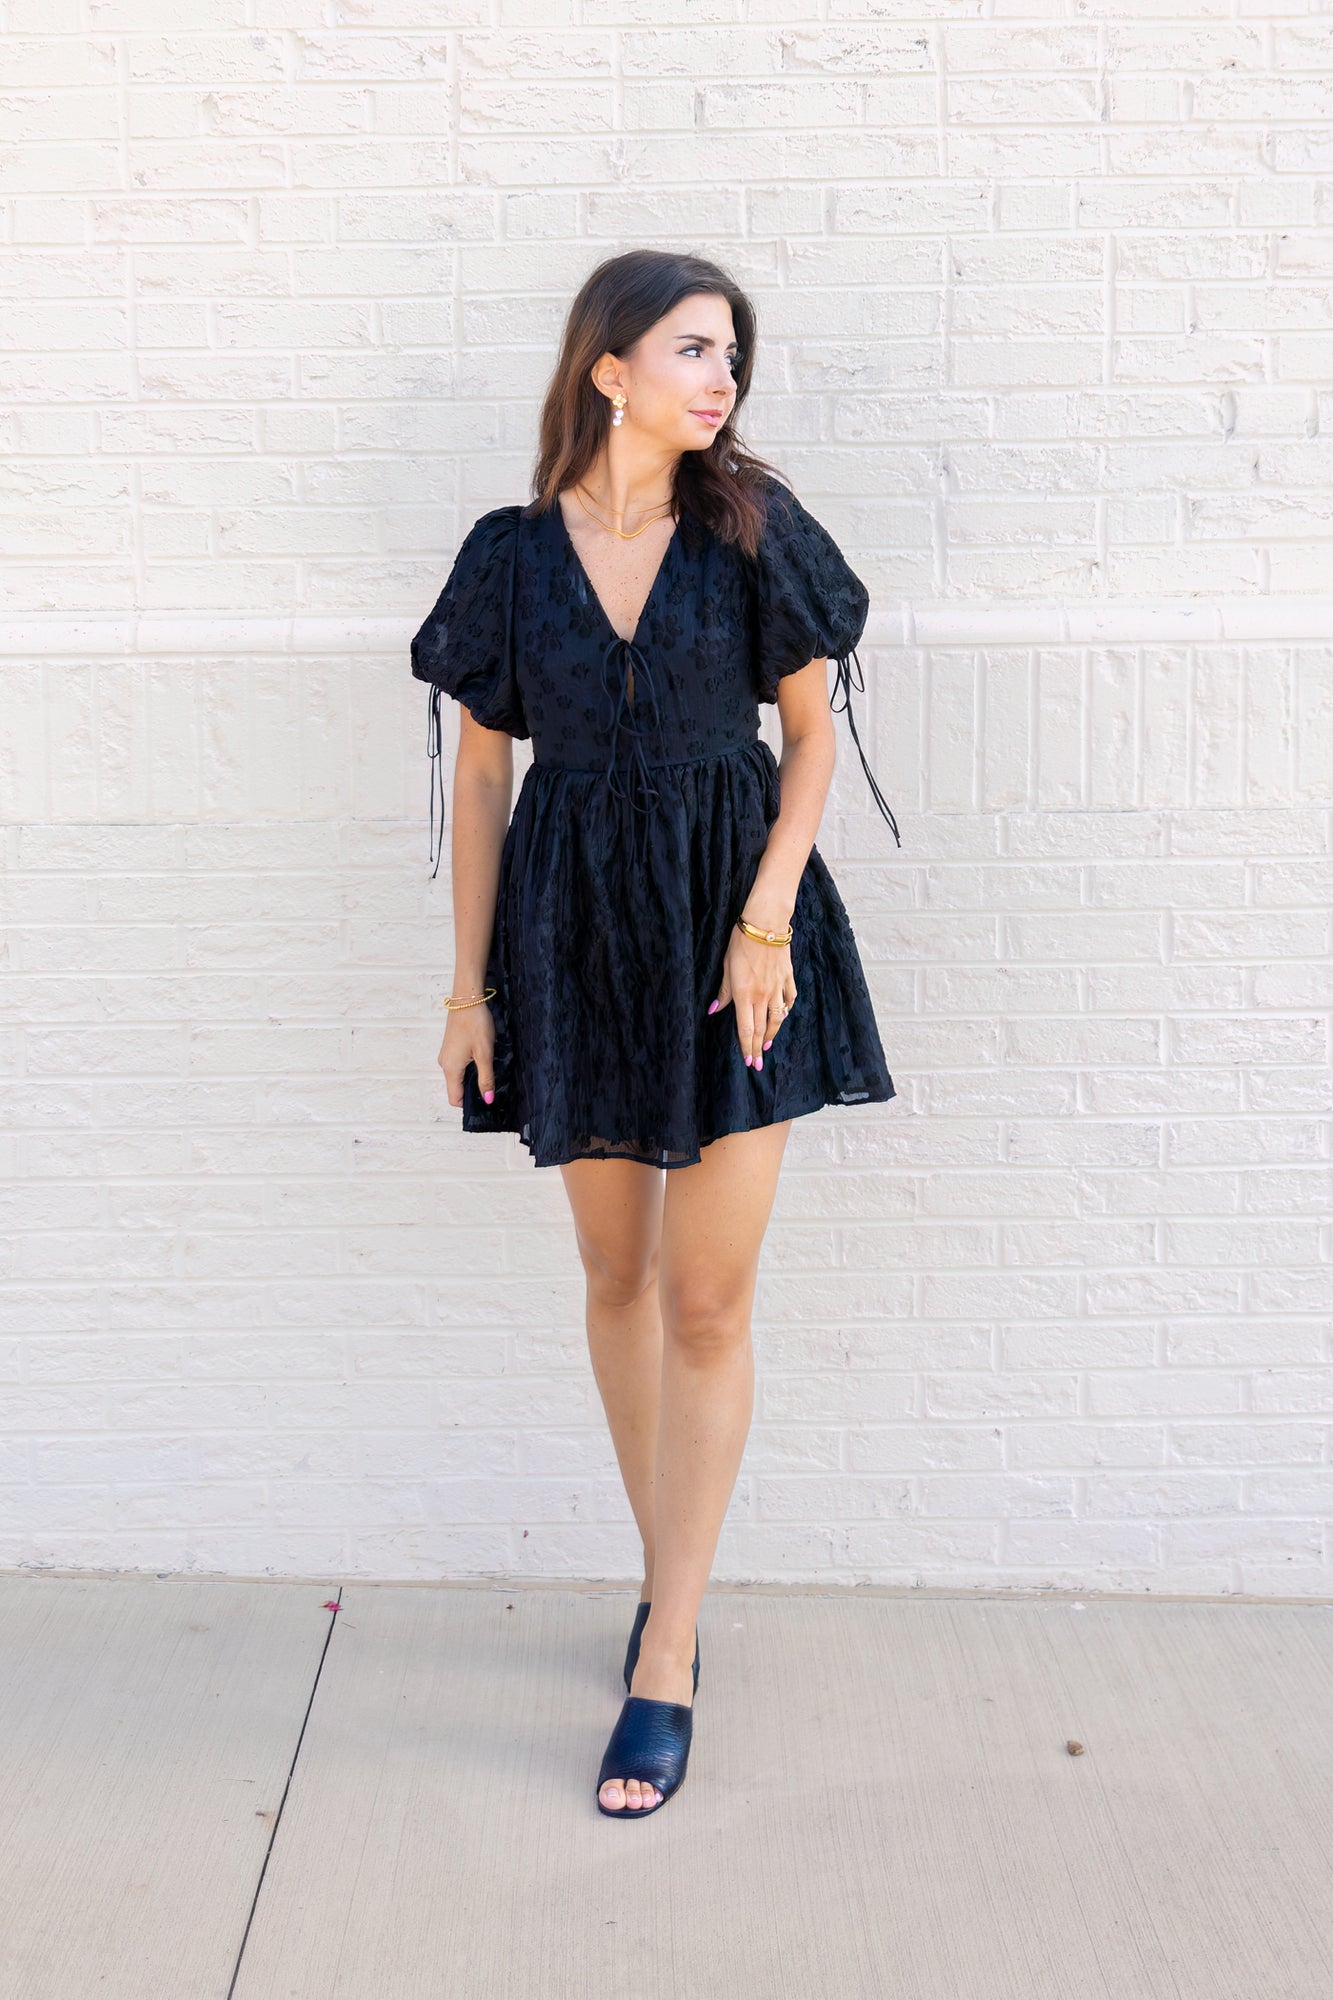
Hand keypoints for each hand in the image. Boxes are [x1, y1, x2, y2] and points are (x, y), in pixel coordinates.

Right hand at [439, 995, 495, 1105]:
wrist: (467, 999)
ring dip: (472, 1078)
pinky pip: (458, 1066)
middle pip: (456, 1089)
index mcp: (451, 1069)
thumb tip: (488, 1099)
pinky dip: (469, 1068)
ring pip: (458, 1077)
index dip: (470, 1104)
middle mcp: (445, 1064)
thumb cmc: (475, 1024)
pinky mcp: (450, 1047)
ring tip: (489, 1070)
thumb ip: (486, 1078)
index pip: (455, 1099)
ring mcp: (446, 1055)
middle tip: (492, 1086)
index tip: (486, 1100)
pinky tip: (482, 1059)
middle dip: (473, 1091)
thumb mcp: (485, 1054)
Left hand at [708, 927, 796, 1070]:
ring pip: (777, 1018)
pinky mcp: (787, 977)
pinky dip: (786, 1010)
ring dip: (772, 1034)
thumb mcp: (727, 967)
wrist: (765, 923)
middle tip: (757, 1064)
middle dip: (758, 1048)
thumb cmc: (741, 942)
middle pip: (762, 1028)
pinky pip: (789, 999)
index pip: (746, 1028)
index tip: (748, 1062)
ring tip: (767, 1045)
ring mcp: (777, 987)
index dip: (747, 1047)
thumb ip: (724, 991)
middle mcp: (763, 995)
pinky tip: (783, 1015)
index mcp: (745, 994)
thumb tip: (714, 1010)